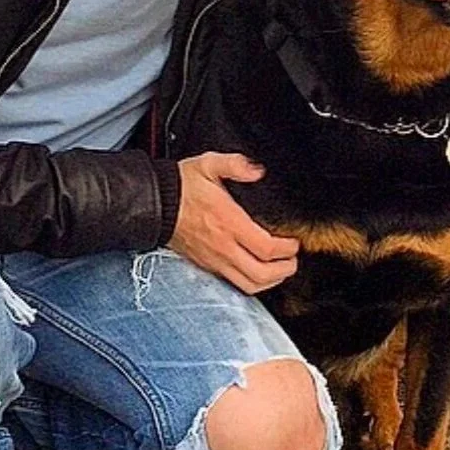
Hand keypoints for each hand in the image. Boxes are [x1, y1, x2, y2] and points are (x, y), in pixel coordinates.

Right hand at [170, 151, 299, 293]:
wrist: (155, 204)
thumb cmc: (182, 186)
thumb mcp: (209, 164)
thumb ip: (236, 164)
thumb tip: (258, 171)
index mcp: (229, 222)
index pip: (267, 248)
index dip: (287, 249)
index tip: (294, 241)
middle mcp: (224, 247)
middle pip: (262, 274)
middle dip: (285, 269)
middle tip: (293, 258)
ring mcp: (215, 260)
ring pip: (250, 285)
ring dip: (271, 280)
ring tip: (280, 269)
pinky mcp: (207, 266)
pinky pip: (235, 284)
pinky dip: (252, 282)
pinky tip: (259, 271)